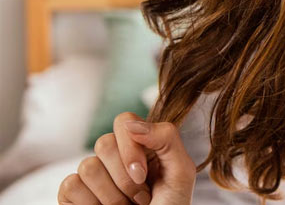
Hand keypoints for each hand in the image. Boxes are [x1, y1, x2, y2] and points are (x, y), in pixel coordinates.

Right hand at [58, 111, 194, 204]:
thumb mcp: (180, 173)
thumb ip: (166, 139)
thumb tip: (131, 124)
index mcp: (142, 145)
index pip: (124, 121)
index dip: (130, 147)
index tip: (143, 175)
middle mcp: (115, 156)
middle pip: (104, 143)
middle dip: (124, 178)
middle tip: (141, 198)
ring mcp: (93, 174)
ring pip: (87, 166)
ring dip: (112, 196)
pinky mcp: (72, 193)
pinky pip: (71, 185)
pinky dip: (91, 204)